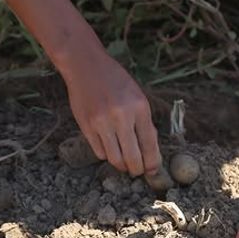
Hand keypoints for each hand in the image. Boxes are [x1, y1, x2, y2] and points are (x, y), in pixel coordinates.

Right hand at [63, 51, 160, 176]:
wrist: (85, 66)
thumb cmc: (115, 81)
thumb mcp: (137, 96)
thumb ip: (143, 122)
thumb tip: (150, 152)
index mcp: (139, 107)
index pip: (150, 144)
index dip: (153, 163)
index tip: (153, 171)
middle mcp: (121, 116)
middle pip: (132, 157)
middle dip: (137, 170)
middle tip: (138, 171)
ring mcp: (101, 122)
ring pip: (115, 159)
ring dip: (121, 165)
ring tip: (124, 163)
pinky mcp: (86, 126)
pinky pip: (99, 152)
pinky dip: (106, 155)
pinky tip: (110, 149)